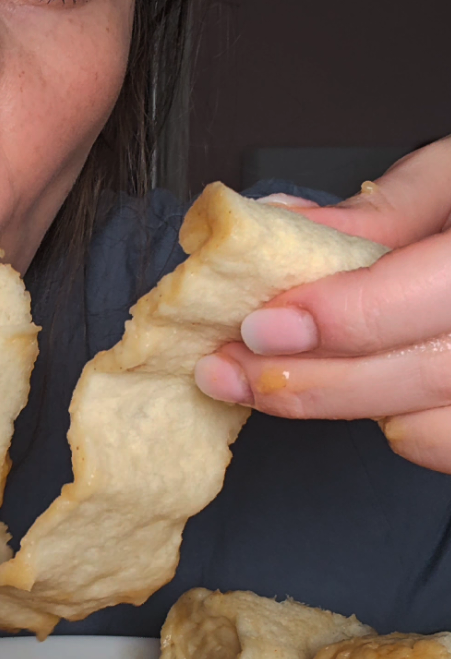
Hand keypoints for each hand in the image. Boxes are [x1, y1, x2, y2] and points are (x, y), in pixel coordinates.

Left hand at [194, 135, 450, 472]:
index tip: (261, 325)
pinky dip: (392, 427)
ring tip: (266, 381)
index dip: (341, 318)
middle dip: (310, 381)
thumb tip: (282, 226)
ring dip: (337, 406)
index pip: (427, 298)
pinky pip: (442, 446)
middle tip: (230, 370)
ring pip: (424, 424)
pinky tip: (355, 390)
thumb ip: (379, 212)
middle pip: (420, 376)